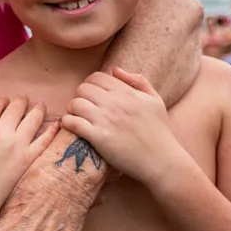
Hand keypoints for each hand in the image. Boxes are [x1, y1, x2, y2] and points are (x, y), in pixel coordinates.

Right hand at [0, 96, 58, 230]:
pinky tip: (56, 124)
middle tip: (25, 101)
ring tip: (41, 107)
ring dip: (39, 109)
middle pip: (17, 106)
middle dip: (22, 101)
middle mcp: (1, 131)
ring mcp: (16, 144)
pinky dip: (52, 130)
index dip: (3, 101)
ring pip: (34, 117)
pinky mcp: (27, 159)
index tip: (6, 102)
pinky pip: (44, 140)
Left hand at [62, 68, 183, 187]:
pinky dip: (68, 123)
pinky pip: (72, 122)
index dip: (91, 85)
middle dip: (81, 97)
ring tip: (78, 118)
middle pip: (82, 88)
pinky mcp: (98, 137)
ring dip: (73, 110)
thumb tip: (115, 70)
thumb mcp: (155, 100)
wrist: (161, 161)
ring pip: (75, 104)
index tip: (92, 96)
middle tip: (84, 108)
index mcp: (127, 92)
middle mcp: (114, 103)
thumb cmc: (160, 132)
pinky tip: (73, 127)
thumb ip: (138, 81)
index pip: (96, 77)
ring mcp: (105, 119)